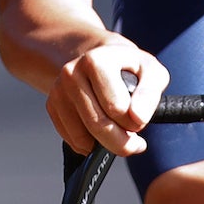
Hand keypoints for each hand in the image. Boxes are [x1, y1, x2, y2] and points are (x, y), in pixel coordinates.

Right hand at [49, 37, 168, 154]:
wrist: (100, 59)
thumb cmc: (130, 68)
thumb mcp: (152, 72)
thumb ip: (150, 94)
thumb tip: (137, 119)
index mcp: (96, 61)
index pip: (116, 108)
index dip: (134, 123)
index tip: (140, 119)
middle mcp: (71, 73)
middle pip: (97, 126)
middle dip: (121, 142)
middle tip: (134, 142)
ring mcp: (58, 91)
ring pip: (83, 138)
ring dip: (105, 144)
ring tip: (118, 132)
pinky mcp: (51, 106)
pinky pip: (72, 140)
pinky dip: (90, 144)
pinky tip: (101, 131)